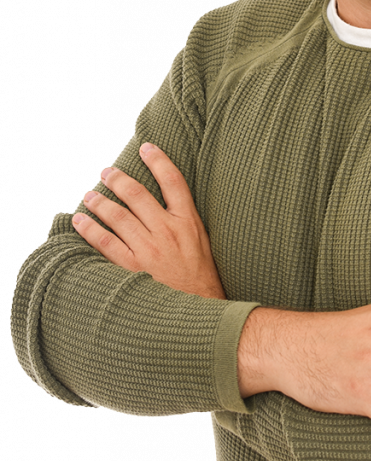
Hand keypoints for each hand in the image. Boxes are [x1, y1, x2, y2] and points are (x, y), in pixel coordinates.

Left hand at [72, 144, 225, 299]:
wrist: (202, 313)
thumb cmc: (201, 279)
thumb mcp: (202, 244)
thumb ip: (185, 222)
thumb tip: (169, 203)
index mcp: (189, 222)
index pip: (174, 181)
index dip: (159, 160)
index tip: (147, 147)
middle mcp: (168, 231)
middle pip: (137, 194)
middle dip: (118, 179)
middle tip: (106, 172)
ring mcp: (149, 249)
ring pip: (118, 215)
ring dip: (100, 201)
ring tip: (89, 195)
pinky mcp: (133, 268)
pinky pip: (105, 242)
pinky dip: (89, 228)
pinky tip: (80, 220)